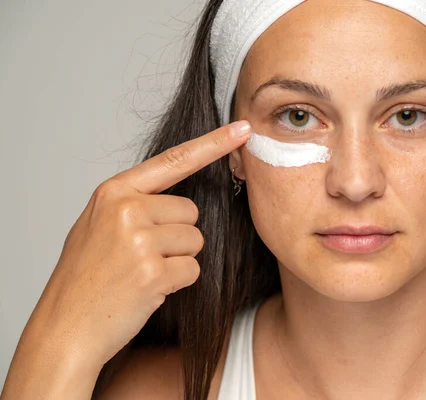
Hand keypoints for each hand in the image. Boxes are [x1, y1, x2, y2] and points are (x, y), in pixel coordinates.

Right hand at [24, 120, 250, 369]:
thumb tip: (179, 199)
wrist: (65, 327)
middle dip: (178, 235)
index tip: (242, 129)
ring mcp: (139, 239)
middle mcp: (126, 209)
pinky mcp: (152, 271)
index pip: (174, 160)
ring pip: (195, 241)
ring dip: (178, 260)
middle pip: (192, 212)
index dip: (213, 144)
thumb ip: (134, 204)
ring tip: (142, 272)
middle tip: (144, 256)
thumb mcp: (97, 225)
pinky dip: (177, 282)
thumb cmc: (85, 277)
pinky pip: (193, 269)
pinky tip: (148, 288)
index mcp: (114, 192)